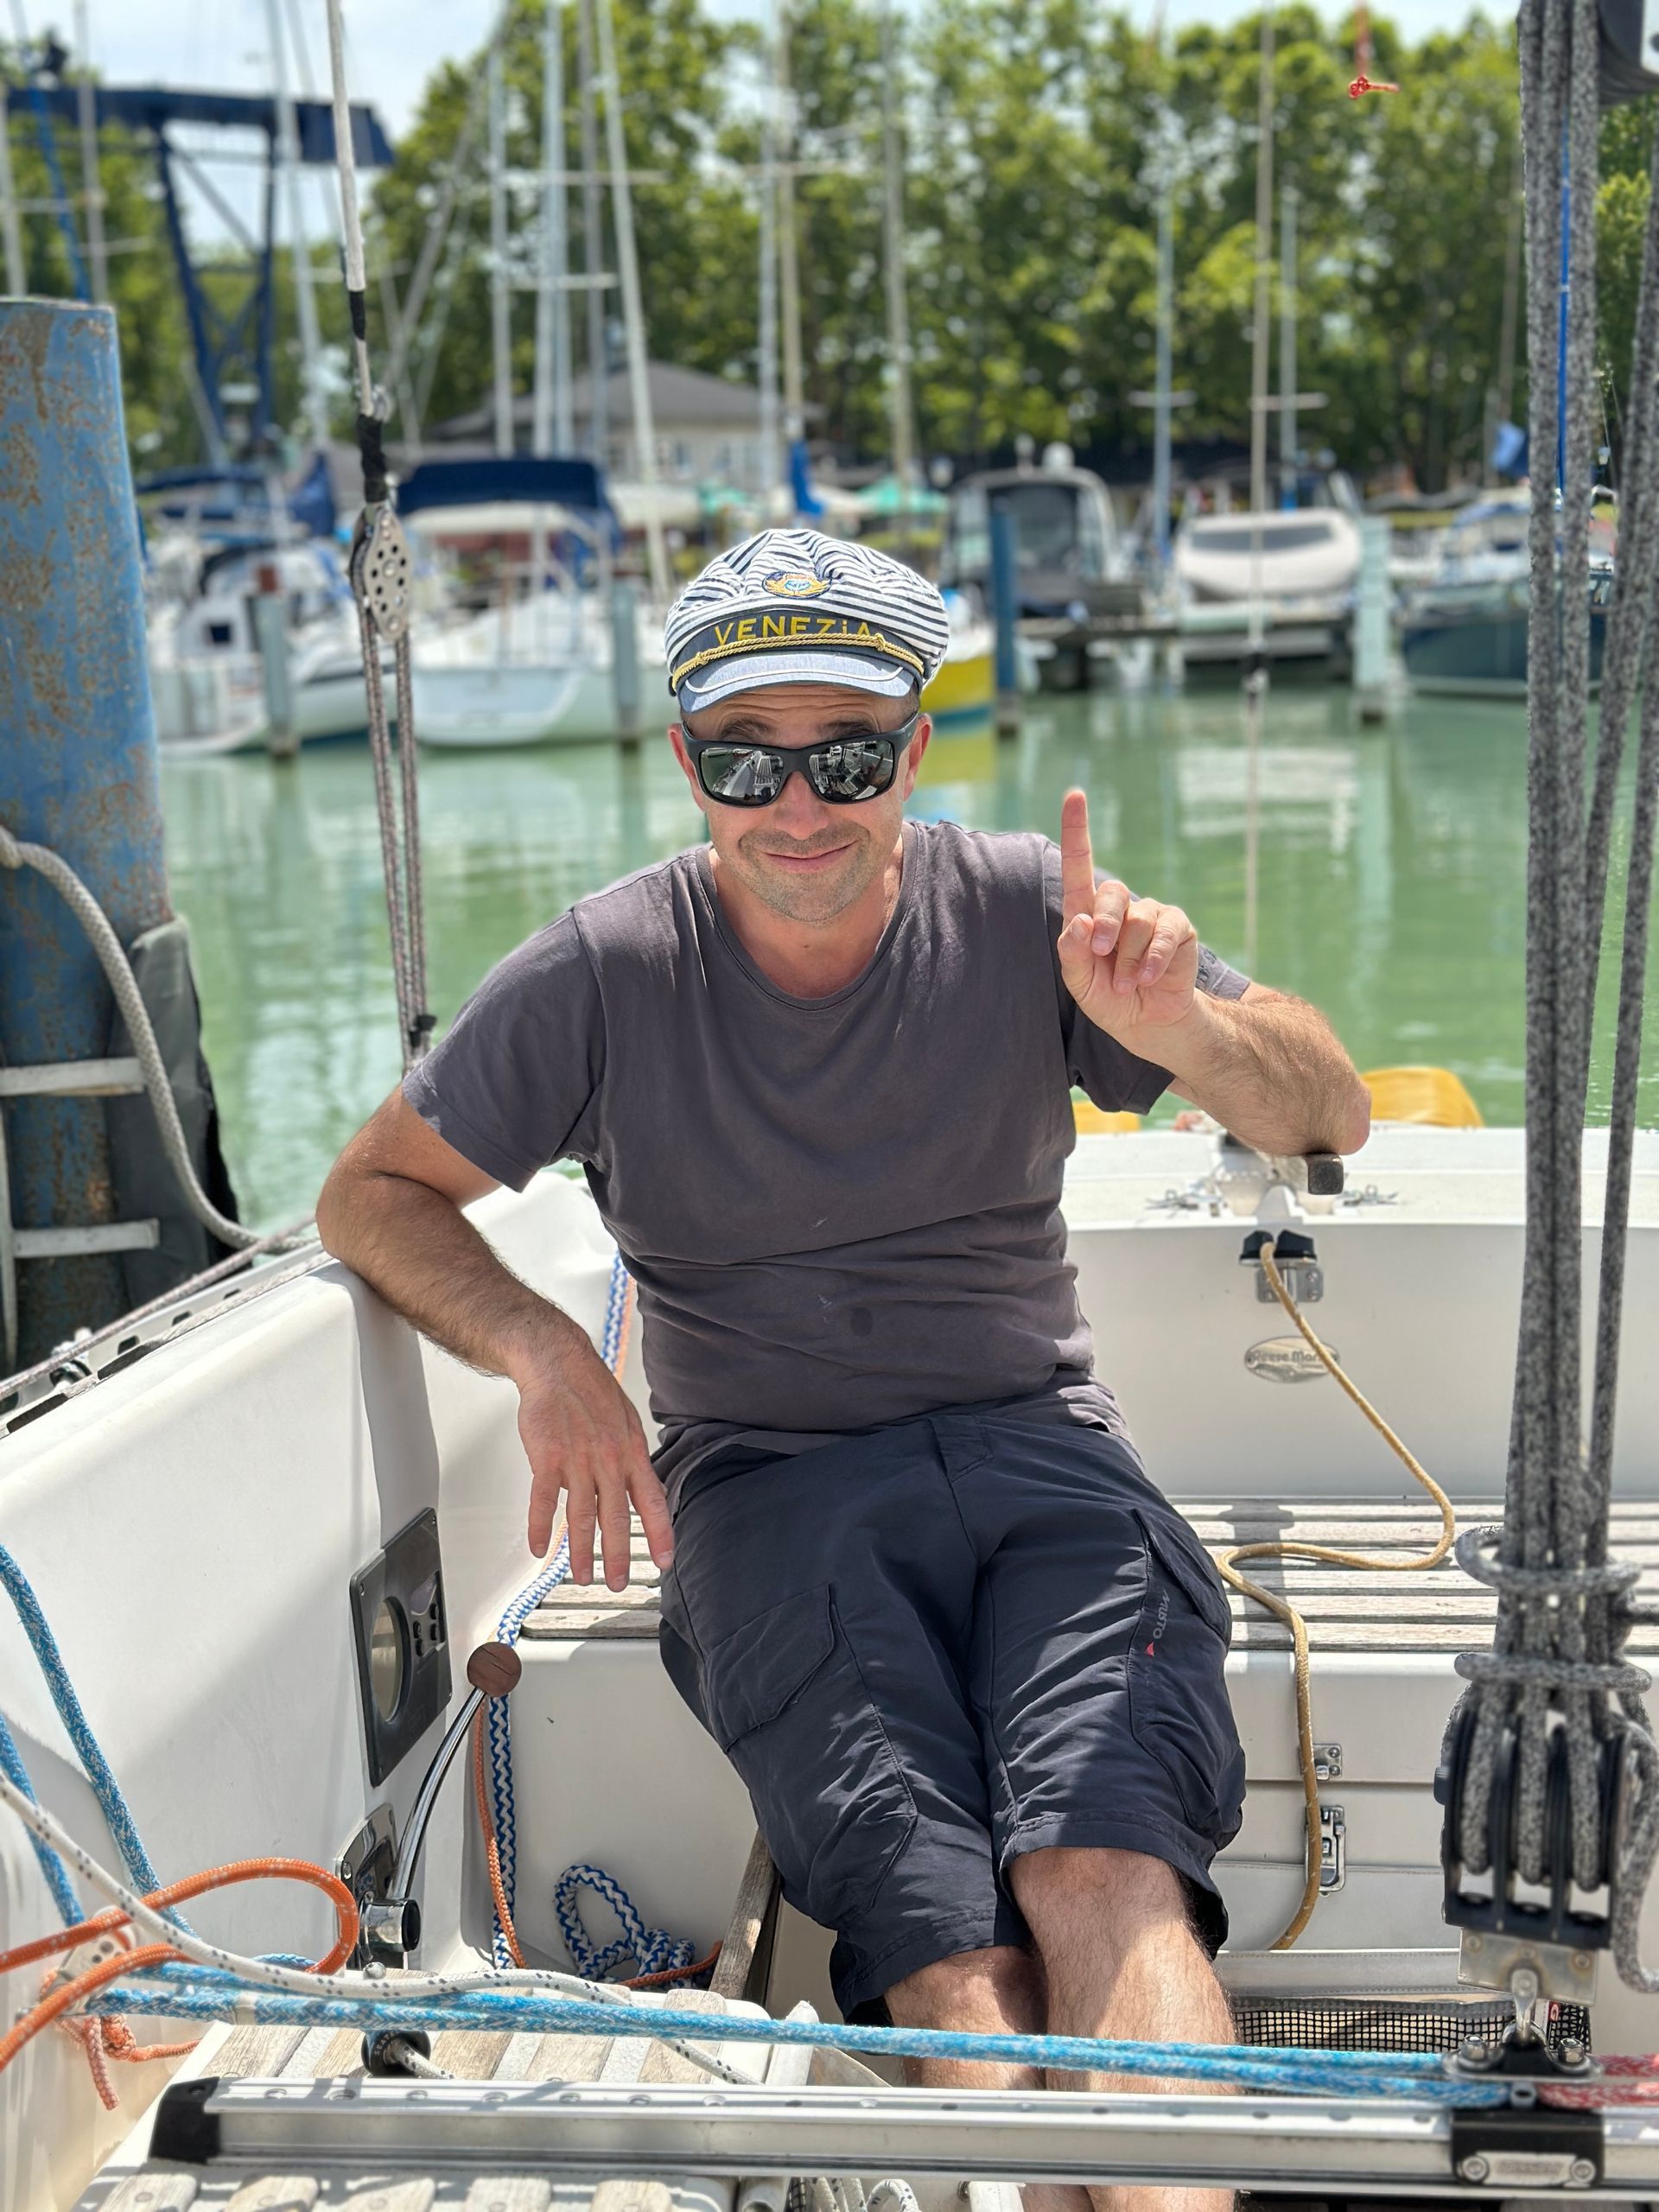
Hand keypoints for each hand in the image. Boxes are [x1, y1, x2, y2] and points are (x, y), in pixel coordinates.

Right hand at [511, 1317, 672, 1589]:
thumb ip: (633, 1461)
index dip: (659, 1534)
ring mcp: (577, 1460)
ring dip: (581, 1551)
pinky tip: (540, 1549)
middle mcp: (608, 1461)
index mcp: (631, 1453)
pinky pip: (543, 1501)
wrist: (559, 1365)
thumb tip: (644, 1492)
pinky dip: (540, 1528)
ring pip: (580, 1516)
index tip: (664, 1562)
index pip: (651, 1501)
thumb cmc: (592, 1393)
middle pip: (615, 1518)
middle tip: (617, 1584)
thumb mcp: (628, 1424)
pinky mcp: (547, 1458)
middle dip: (617, 1556)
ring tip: (581, 1576)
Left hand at [1057, 788, 1198, 1041]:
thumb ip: (1071, 955)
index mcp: (1089, 913)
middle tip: (1101, 957)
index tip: (1074, 795)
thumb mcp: (1080, 983)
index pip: (1080, 865)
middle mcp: (1120, 906)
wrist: (1149, 1022)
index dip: (1078, 829)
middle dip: (1104, 927)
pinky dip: (1152, 960)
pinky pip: (1165, 933)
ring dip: (1129, 959)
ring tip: (1128, 983)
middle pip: (1109, 892)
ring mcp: (1151, 914)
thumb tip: (1078, 922)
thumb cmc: (1110, 999)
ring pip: (1137, 920)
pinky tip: (1149, 979)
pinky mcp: (1178, 928)